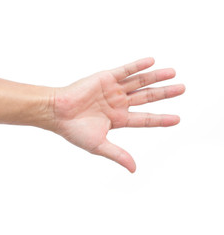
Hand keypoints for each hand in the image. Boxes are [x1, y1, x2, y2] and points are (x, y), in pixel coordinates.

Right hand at [51, 58, 184, 172]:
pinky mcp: (105, 78)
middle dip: (164, 93)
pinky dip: (138, 66)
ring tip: (173, 73)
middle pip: (146, 97)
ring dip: (156, 77)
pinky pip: (125, 70)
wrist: (57, 112)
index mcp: (117, 119)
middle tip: (182, 89)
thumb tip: (134, 169)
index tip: (177, 119)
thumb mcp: (99, 145)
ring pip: (139, 82)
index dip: (160, 119)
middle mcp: (117, 103)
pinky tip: (152, 61)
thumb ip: (118, 154)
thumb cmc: (73, 130)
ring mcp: (112, 90)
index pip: (144, 118)